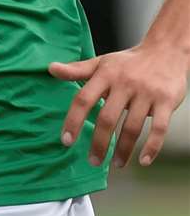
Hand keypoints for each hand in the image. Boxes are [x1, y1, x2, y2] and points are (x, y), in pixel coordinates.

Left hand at [49, 43, 188, 168]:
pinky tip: (143, 161)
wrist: (165, 51)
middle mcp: (124, 84)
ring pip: (132, 127)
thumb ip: (76, 70)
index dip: (73, 121)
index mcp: (105, 75)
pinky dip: (152, 147)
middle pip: (107, 118)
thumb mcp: (101, 63)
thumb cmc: (128, 62)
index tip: (66, 141)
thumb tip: (50, 69)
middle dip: (99, 143)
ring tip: (116, 164)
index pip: (83, 99)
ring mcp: (146, 93)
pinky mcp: (166, 102)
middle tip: (92, 161)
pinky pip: (159, 129)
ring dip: (123, 150)